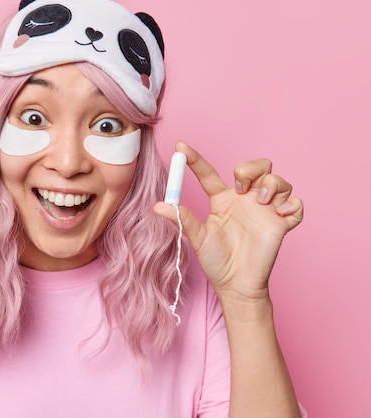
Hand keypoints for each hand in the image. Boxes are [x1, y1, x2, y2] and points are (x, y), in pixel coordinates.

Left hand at [154, 141, 302, 302]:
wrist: (236, 285)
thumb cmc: (216, 262)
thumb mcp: (197, 238)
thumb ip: (182, 219)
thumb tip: (158, 206)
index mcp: (222, 200)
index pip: (209, 173)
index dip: (195, 159)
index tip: (181, 147)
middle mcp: (245, 201)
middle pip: (257, 166)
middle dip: (251, 168)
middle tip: (241, 187)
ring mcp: (265, 211)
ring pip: (278, 180)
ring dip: (271, 184)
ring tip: (260, 202)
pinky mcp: (281, 224)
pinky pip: (296, 204)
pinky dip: (292, 204)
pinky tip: (279, 214)